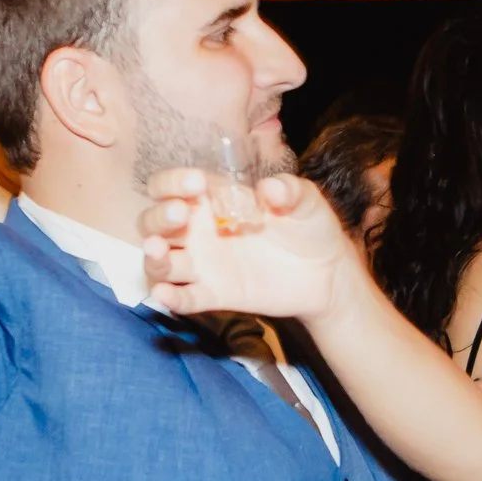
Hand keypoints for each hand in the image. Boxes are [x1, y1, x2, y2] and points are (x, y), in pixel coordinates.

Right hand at [139, 169, 361, 321]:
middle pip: (153, 222)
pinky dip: (170, 298)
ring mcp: (203, 264)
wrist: (328, 272)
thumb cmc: (310, 227)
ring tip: (158, 249)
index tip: (197, 183)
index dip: (173, 182)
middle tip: (180, 214)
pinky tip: (166, 294)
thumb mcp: (305, 201)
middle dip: (158, 216)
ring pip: (159, 261)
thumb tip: (270, 188)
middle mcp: (198, 230)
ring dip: (152, 256)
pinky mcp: (214, 294)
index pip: (172, 186)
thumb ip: (289, 190)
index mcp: (211, 200)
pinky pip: (184, 298)